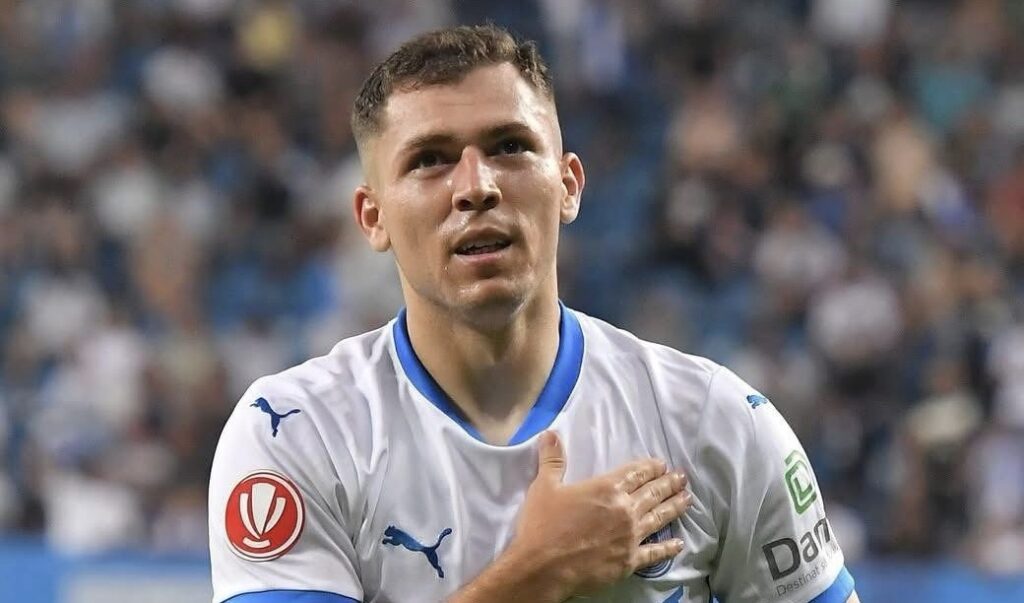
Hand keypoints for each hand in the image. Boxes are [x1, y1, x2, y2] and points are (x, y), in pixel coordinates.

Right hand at [509, 430, 689, 598]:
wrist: (542, 567)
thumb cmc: (542, 525)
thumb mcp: (544, 486)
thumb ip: (552, 459)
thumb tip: (550, 434)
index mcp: (607, 488)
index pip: (635, 473)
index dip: (650, 467)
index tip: (662, 464)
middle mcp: (625, 510)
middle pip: (652, 492)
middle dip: (668, 483)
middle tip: (683, 478)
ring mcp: (630, 536)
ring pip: (659, 517)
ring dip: (675, 507)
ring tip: (688, 499)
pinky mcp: (630, 561)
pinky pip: (655, 553)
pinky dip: (668, 548)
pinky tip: (679, 544)